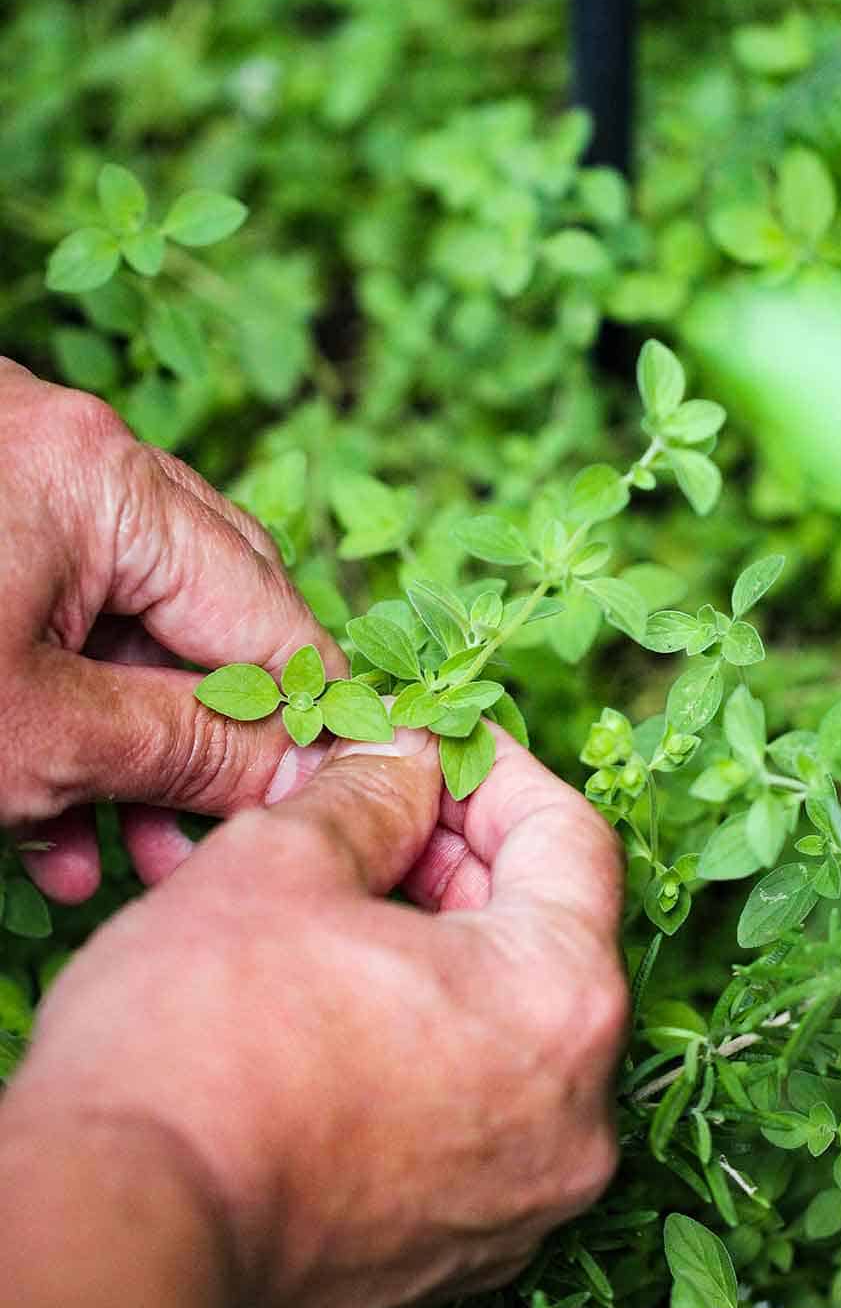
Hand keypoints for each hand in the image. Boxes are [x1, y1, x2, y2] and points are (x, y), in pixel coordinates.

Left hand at [0, 357, 345, 898]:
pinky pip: (46, 612)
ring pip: (120, 625)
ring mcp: (12, 479)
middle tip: (229, 834)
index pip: (262, 610)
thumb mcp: (31, 730)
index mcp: (103, 478)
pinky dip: (59, 707)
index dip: (308, 716)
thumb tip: (304, 767)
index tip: (340, 794)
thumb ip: (188, 745)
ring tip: (134, 855)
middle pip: (201, 607)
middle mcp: (69, 453)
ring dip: (132, 745)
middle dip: (216, 737)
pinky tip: (50, 822)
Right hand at [4, 724, 626, 1307]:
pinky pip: (470, 1100)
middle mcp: (574, 1114)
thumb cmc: (198, 1051)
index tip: (428, 741)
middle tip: (369, 807)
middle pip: (544, 932)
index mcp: (559, 1002)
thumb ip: (368, 791)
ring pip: (504, 1021)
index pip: (571, 838)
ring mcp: (523, 1195)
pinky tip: (331, 994)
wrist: (123, 1242)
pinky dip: (420, 1031)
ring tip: (334, 894)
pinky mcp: (460, 1244)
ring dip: (432, 940)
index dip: (493, 769)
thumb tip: (401, 759)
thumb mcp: (280, 863)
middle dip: (455, 853)